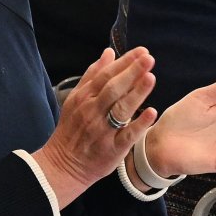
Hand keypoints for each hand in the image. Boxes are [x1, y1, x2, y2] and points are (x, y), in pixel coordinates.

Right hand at [29, 49, 160, 207]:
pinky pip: (127, 135)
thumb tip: (109, 52)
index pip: (106, 75)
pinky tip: (151, 112)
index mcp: (84, 97)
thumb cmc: (73, 128)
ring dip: (136, 93)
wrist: (64, 164)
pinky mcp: (112, 149)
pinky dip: (139, 124)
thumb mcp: (77, 98)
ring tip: (151, 78)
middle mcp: (92, 111)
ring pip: (120, 109)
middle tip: (149, 59)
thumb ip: (93, 75)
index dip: (124, 62)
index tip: (142, 51)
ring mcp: (102, 131)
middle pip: (113, 89)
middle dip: (131, 72)